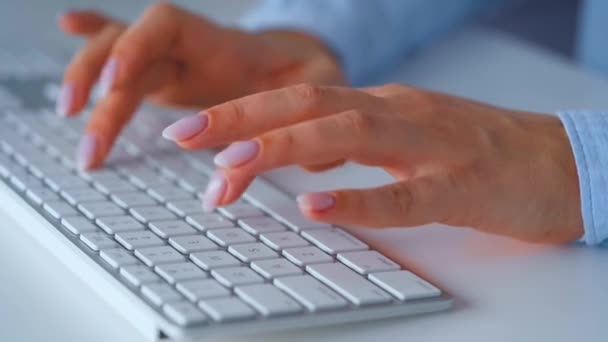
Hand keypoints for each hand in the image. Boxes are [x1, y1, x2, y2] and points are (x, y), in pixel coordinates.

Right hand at [56, 4, 344, 168]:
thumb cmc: (308, 75)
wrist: (301, 62)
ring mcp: (176, 60)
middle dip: (104, 94)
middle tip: (92, 150)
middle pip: (132, 52)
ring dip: (86, 79)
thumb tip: (308, 162)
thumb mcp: (319, 90)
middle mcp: (191, 48)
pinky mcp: (170, 76)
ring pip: (118, 55)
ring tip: (67, 116)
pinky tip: (69, 25)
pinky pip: (127, 52)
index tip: (118, 85)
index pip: (166, 27)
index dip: (136, 48)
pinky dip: (97, 38)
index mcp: (223, 44)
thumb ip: (310, 118)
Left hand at [163, 83, 582, 243]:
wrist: (558, 162)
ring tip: (230, 166)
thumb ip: (350, 141)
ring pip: (349, 138)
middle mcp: (398, 113)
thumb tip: (291, 153)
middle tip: (183, 137)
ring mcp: (431, 147)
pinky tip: (317, 207)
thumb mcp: (403, 136)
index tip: (191, 130)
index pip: (299, 98)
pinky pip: (404, 196)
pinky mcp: (461, 188)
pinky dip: (358, 200)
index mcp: (381, 104)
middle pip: (309, 106)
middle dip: (241, 119)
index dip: (241, 110)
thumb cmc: (474, 152)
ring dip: (284, 149)